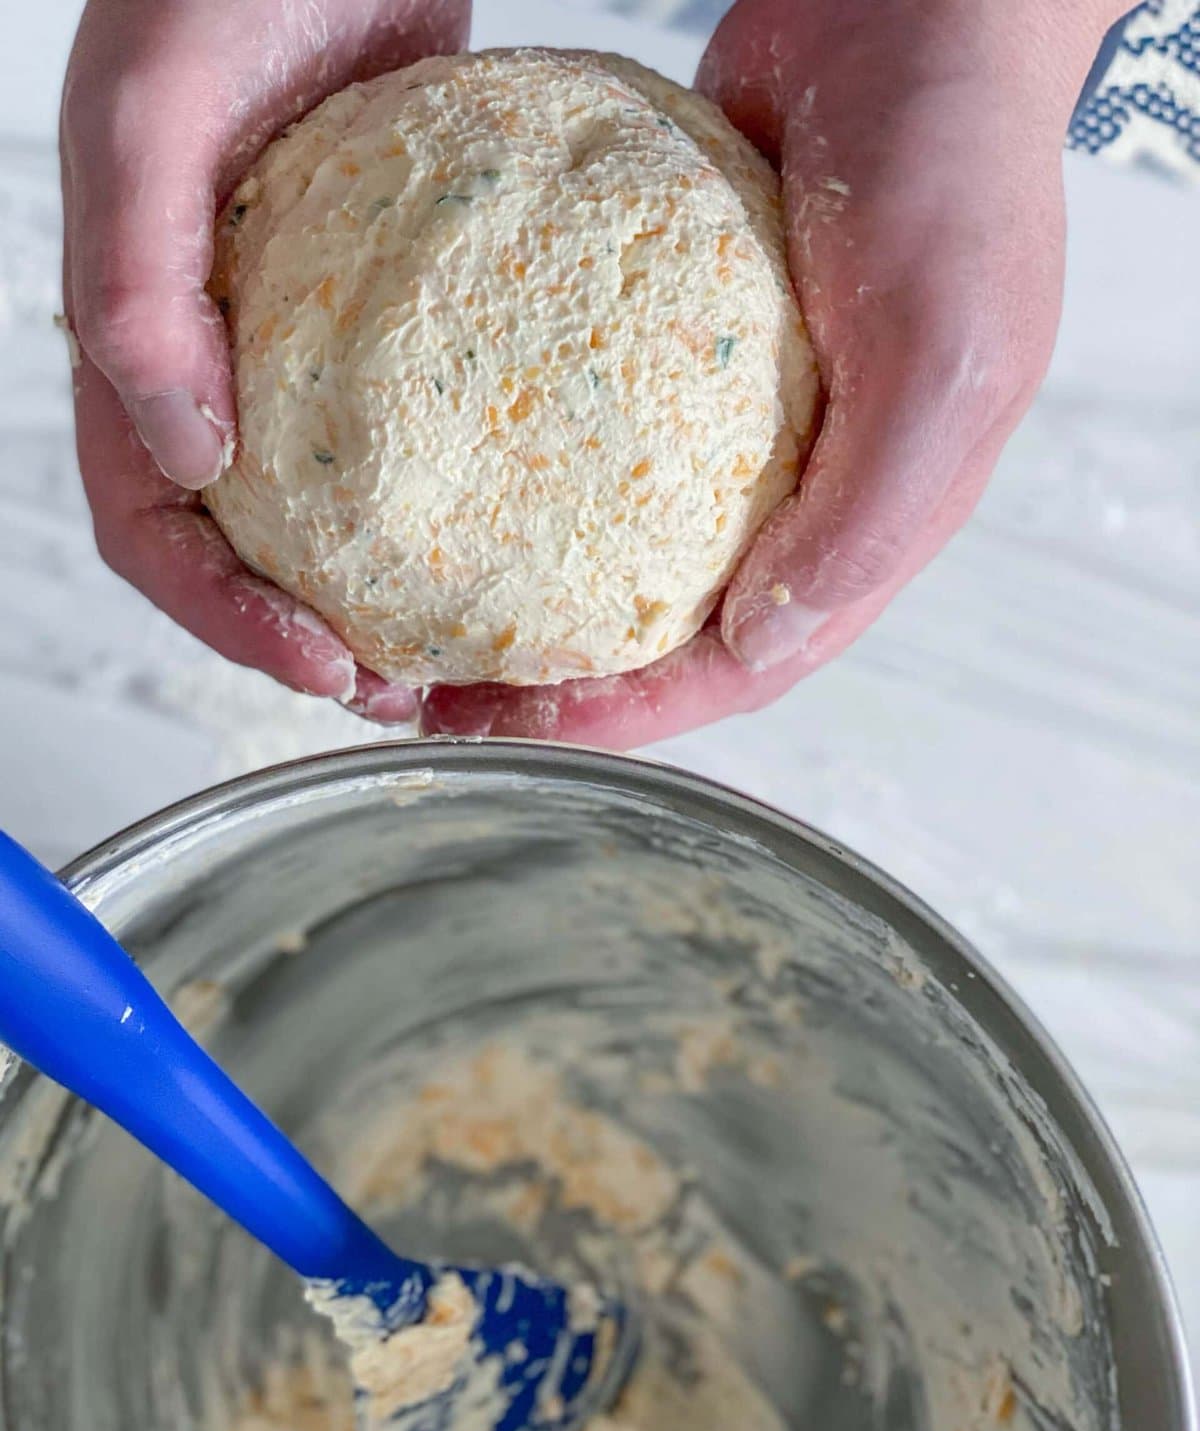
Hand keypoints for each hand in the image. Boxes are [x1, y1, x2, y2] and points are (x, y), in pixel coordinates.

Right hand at [61, 0, 469, 719]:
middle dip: (304, 640)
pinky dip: (434, 503)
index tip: (325, 665)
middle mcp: (208, 365)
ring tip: (452, 654)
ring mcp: (291, 352)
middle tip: (404, 695)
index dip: (225, 619)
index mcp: (133, 343)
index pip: (153, 528)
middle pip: (237, 551)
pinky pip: (395, 437)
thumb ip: (137, 280)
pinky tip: (505, 533)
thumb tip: (183, 450)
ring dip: (371, 597)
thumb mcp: (150, 116)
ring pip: (316, 512)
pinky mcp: (374, 324)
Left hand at [423, 0, 1123, 746]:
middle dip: (563, 680)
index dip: (637, 715)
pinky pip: (591, 429)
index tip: (525, 728)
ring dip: (530, 591)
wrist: (916, 2)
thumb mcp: (946, 351)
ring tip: (424, 610)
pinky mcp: (677, 346)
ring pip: (622, 542)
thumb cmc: (958, 163)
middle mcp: (802, 489)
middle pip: (670, 626)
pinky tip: (445, 470)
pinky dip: (522, 465)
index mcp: (871, 518)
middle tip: (444, 689)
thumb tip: (758, 647)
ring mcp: (739, 422)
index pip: (747, 664)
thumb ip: (869, 514)